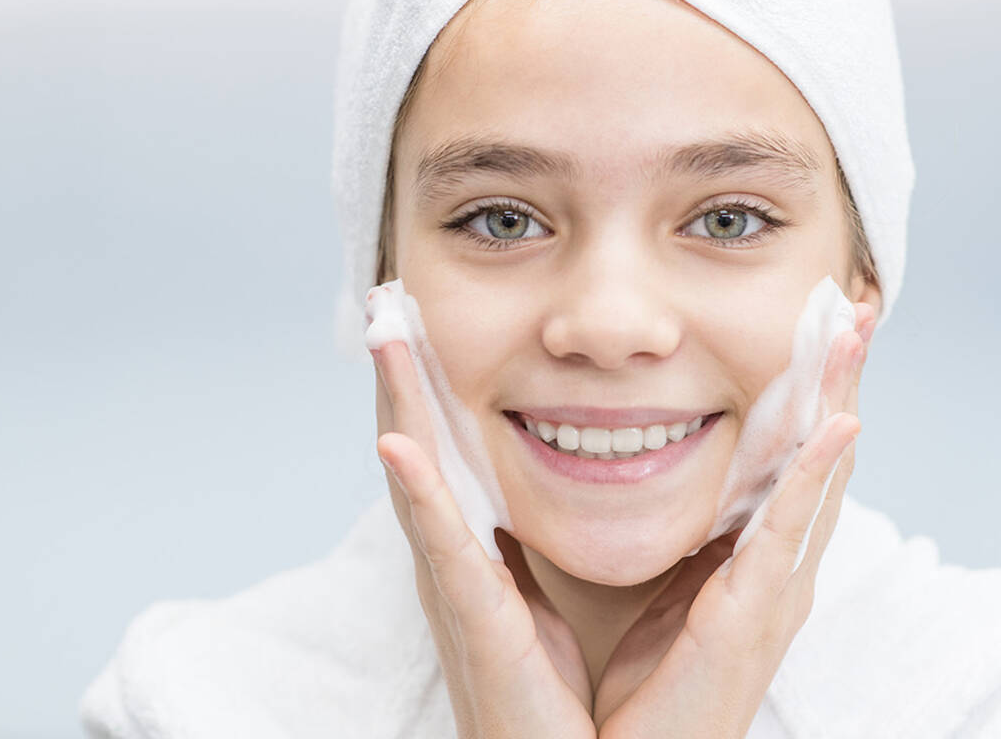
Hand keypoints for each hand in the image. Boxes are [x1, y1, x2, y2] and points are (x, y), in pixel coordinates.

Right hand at [371, 341, 596, 738]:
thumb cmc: (579, 702)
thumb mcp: (583, 594)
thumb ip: (584, 539)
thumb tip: (618, 472)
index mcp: (489, 555)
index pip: (457, 452)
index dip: (436, 387)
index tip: (423, 319)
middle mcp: (462, 564)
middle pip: (424, 450)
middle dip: (405, 375)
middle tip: (386, 300)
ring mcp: (460, 589)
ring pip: (419, 479)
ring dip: (398, 405)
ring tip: (382, 337)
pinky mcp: (475, 621)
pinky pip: (446, 547)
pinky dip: (418, 493)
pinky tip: (395, 444)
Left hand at [592, 303, 877, 737]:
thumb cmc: (641, 693)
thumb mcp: (656, 592)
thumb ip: (664, 536)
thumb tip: (618, 465)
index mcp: (752, 561)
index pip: (789, 457)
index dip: (807, 390)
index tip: (815, 324)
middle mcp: (778, 569)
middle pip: (821, 453)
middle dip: (838, 378)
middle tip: (853, 304)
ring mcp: (776, 591)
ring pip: (821, 474)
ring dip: (840, 398)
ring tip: (853, 332)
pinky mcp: (756, 614)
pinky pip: (791, 531)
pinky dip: (817, 474)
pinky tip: (838, 424)